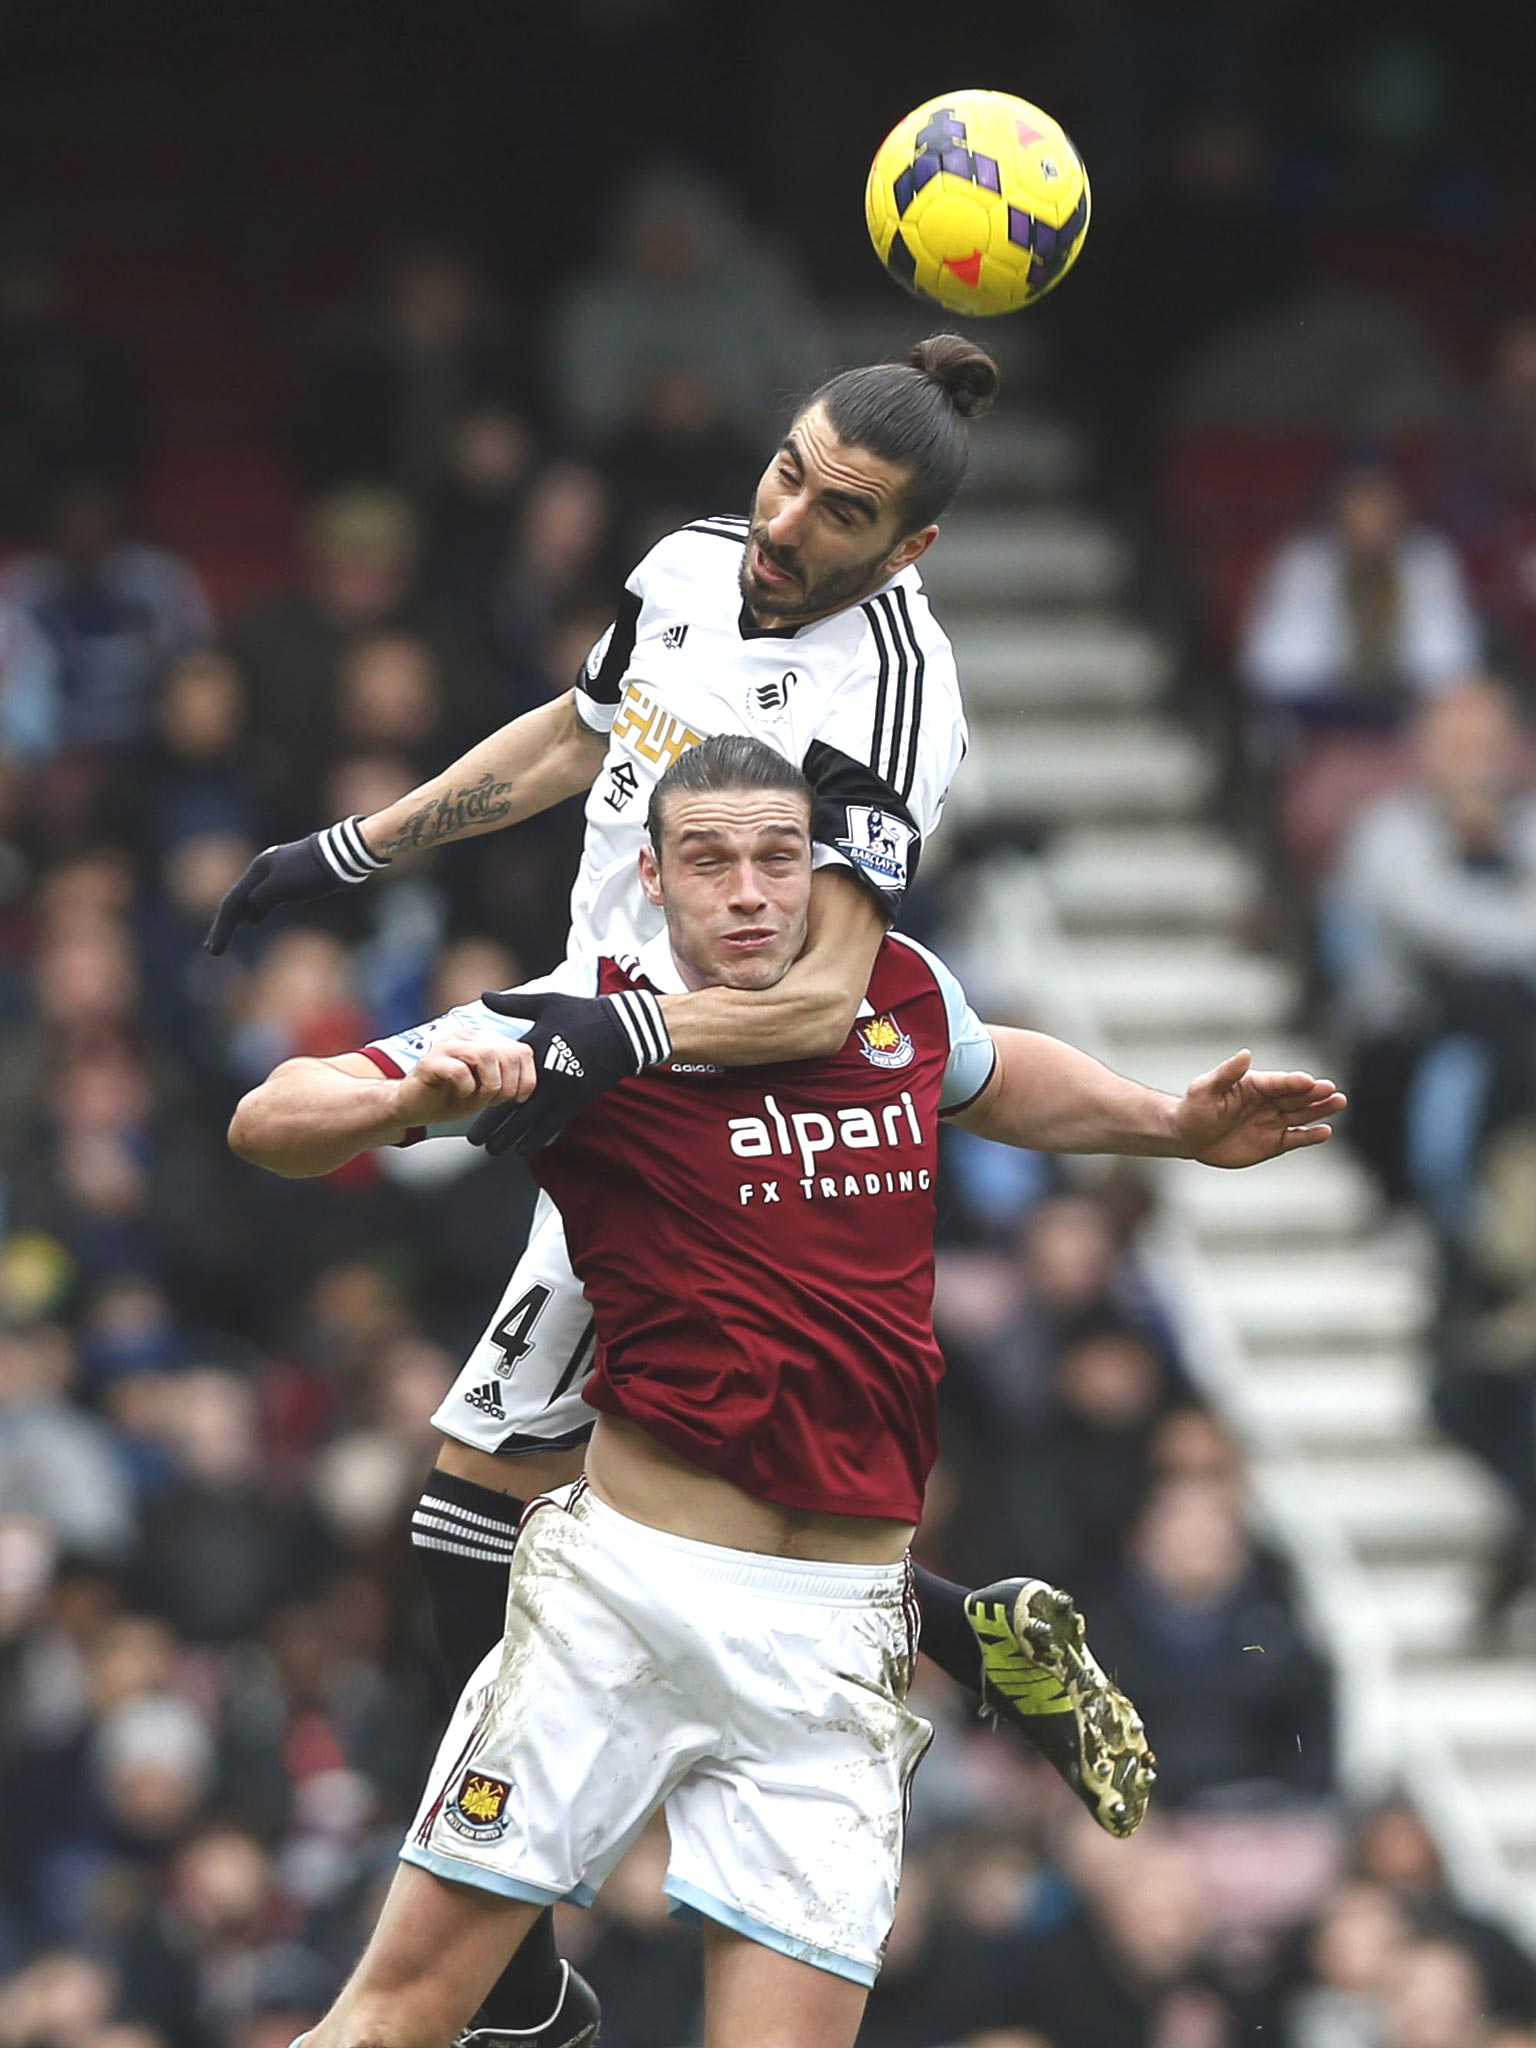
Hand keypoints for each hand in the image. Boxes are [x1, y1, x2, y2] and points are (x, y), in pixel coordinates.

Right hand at [204, 817, 386, 954]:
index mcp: (258, 870)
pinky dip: (256, 911)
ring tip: (225, 937)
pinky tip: (254, 920)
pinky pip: (265, 898)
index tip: (215, 951)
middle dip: (225, 926)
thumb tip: (251, 914)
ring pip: (250, 899)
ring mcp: (276, 872)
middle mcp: (263, 869)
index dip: (222, 928)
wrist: (342, 854)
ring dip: (238, 919)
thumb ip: (261, 900)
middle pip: (238, 901)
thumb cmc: (312, 872)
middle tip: (213, 949)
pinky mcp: (290, 878)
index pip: (233, 903)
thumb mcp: (282, 887)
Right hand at [393, 1037, 535, 1127]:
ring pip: (487, 1057)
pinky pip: (460, 1071)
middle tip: (497, 1101)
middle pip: (507, 1052)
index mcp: (484, 1041)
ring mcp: (448, 1046)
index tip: (517, 1098)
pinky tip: (460, 1096)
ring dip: (490, 1086)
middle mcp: (468, 1038)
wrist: (412, 1108)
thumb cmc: (452, 1099)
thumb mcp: (488, 1090)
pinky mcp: (430, 1062)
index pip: (522, 1051)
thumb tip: (531, 1086)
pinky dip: (466, 1089)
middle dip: (509, 1084)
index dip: (527, 1078)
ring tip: (480, 1098)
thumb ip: (508, 1080)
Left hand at [467, 986, 669, 1156]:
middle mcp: (543, 1074)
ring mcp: (561, 1091)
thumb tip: (484, 995)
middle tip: (474, 1141)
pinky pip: (554, 1126)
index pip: (500, 1075)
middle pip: (511, 1107)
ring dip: (511, 1138)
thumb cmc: (582, 1013)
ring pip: (530, 1122)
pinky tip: (525, 1150)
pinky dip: (538, 1139)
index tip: (465, 1101)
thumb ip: (513, 1004)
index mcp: (532, 1050)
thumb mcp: (546, 1003)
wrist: (622, 1029)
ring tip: (494, 1150)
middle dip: (491, 1126)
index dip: (482, 1091)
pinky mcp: (577, 1100)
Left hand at [1173, 1050, 1345, 1168]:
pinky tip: (1326, 1131)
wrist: (1189, 1137)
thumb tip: (1245, 1053)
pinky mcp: (1274, 1142)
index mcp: (1254, 1084)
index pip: (1278, 1082)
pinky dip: (1310, 1136)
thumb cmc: (1195, 1108)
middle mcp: (1268, 1101)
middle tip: (1333, 1090)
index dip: (1292, 1082)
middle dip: (1315, 1093)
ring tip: (1339, 1102)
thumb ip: (1227, 1073)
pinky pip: (1296, 1138)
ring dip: (1320, 1110)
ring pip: (1302, 1115)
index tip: (1308, 1080)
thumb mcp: (1205, 1089)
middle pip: (1296, 1096)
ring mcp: (1273, 1121)